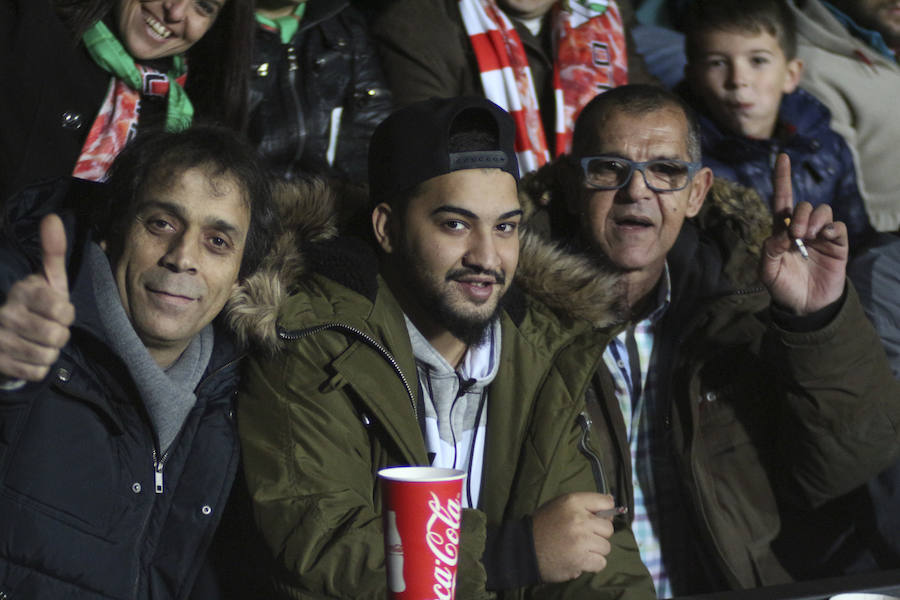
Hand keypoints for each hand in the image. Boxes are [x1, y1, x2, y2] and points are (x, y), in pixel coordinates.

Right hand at [0, 214, 73, 380]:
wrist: (3, 335)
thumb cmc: (36, 304)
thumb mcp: (47, 279)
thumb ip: (53, 252)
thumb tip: (53, 218)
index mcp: (22, 291)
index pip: (63, 310)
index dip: (67, 314)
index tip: (57, 310)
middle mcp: (6, 313)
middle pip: (58, 336)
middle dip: (60, 336)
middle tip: (48, 329)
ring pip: (48, 356)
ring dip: (49, 352)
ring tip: (37, 341)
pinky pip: (36, 372)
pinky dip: (38, 367)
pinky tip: (27, 355)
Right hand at [532, 492, 615, 582]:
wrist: (524, 548)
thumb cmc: (543, 525)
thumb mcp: (559, 505)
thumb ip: (584, 504)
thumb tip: (611, 502)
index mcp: (573, 502)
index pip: (606, 502)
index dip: (605, 513)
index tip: (597, 519)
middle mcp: (579, 519)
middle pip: (608, 528)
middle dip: (598, 534)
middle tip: (583, 537)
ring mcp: (581, 540)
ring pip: (606, 547)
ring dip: (595, 550)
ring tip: (579, 549)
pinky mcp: (581, 560)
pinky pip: (601, 562)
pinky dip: (592, 564)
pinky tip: (579, 560)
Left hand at [759, 154, 847, 314]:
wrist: (806, 306)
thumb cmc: (784, 288)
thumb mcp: (767, 271)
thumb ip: (769, 249)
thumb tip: (782, 233)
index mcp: (782, 232)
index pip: (782, 200)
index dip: (782, 178)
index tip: (782, 157)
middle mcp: (802, 229)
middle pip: (804, 205)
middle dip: (799, 216)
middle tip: (796, 235)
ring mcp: (821, 236)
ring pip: (822, 210)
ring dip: (814, 220)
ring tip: (808, 238)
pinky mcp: (837, 244)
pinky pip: (837, 226)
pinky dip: (831, 228)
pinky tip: (824, 238)